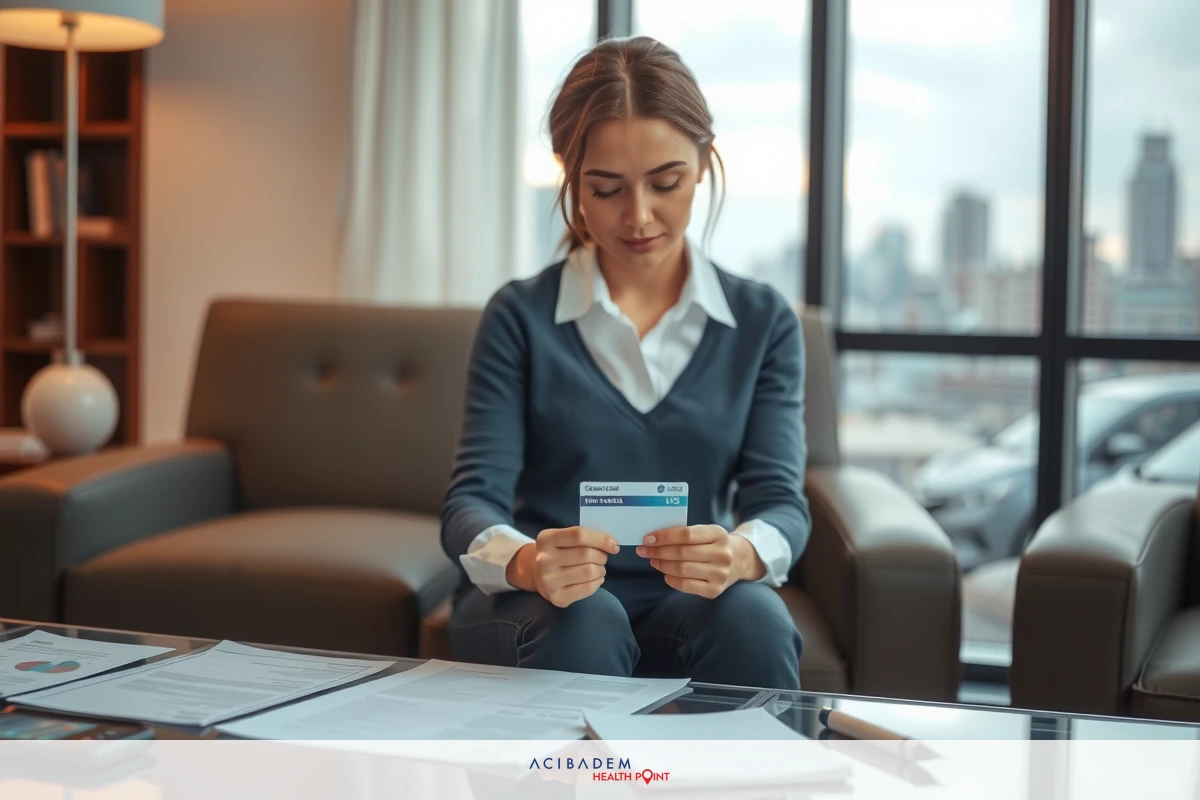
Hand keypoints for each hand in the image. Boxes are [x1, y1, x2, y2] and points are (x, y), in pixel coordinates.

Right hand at [506, 526, 618, 607]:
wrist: (537, 574)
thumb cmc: (559, 552)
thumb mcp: (563, 538)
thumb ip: (584, 537)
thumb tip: (611, 544)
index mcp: (546, 539)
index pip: (579, 535)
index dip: (601, 539)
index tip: (614, 545)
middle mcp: (544, 560)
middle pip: (586, 554)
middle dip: (602, 556)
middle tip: (602, 558)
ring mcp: (549, 580)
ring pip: (589, 571)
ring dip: (601, 570)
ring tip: (598, 569)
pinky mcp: (557, 597)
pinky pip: (588, 588)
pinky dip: (598, 582)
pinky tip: (594, 579)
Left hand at [636, 524, 765, 597]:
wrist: (739, 560)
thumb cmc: (714, 544)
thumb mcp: (706, 532)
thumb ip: (685, 534)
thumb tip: (653, 539)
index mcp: (718, 534)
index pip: (686, 534)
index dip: (664, 536)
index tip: (648, 539)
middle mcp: (722, 554)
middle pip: (682, 553)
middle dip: (658, 551)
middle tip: (644, 550)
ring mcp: (720, 574)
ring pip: (682, 569)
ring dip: (662, 565)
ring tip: (653, 561)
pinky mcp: (715, 590)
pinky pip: (686, 585)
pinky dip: (672, 580)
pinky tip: (665, 574)